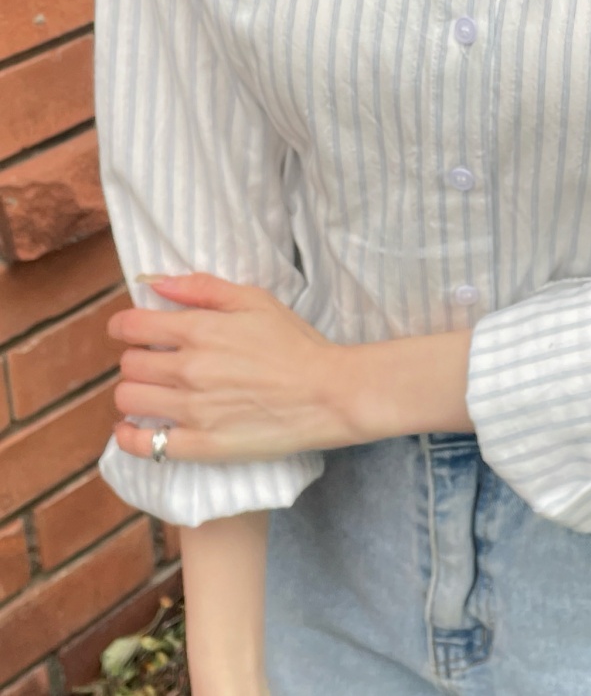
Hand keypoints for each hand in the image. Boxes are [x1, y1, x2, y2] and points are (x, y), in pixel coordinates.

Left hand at [108, 273, 356, 462]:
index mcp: (199, 330)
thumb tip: (157, 283)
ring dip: (134, 391)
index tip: (130, 329)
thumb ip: (203, 287)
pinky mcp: (200, 446)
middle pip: (129, 363)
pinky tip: (134, 427)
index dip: (124, 325)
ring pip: (129, 399)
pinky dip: (130, 436)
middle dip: (137, 357)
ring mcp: (192, 411)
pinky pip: (144, 444)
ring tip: (153, 390)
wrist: (327, 393)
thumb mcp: (255, 300)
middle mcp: (188, 370)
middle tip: (156, 360)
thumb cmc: (295, 343)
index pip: (132, 326)